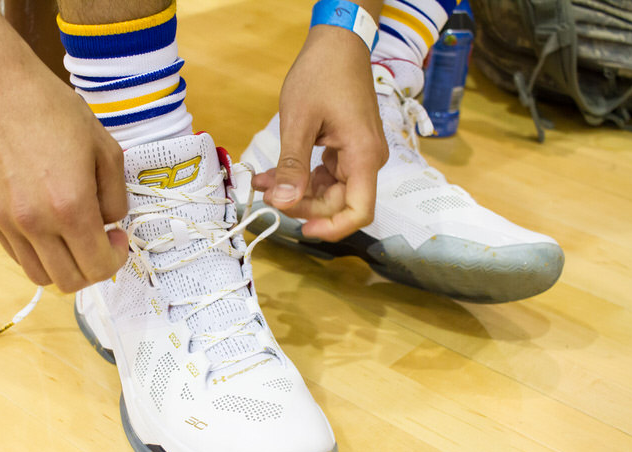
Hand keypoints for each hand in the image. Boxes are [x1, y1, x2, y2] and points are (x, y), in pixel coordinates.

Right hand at [0, 61, 127, 291]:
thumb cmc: (55, 113)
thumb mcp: (107, 150)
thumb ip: (116, 198)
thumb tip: (111, 225)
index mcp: (70, 206)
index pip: (98, 266)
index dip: (116, 259)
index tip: (118, 239)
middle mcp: (35, 223)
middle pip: (70, 281)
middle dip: (93, 268)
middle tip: (101, 241)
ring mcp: (7, 223)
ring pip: (40, 276)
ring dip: (64, 265)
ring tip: (73, 236)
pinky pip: (18, 255)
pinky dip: (39, 252)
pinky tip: (49, 225)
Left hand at [253, 24, 387, 240]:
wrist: (338, 43)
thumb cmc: (323, 73)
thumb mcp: (299, 121)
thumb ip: (293, 166)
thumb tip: (285, 202)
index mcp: (363, 156)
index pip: (359, 211)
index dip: (333, 227)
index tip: (304, 229)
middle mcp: (367, 160)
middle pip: (339, 203)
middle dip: (302, 205)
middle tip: (268, 196)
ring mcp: (358, 154)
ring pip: (329, 191)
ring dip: (297, 192)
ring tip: (264, 183)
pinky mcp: (347, 148)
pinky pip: (326, 175)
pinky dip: (301, 177)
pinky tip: (274, 174)